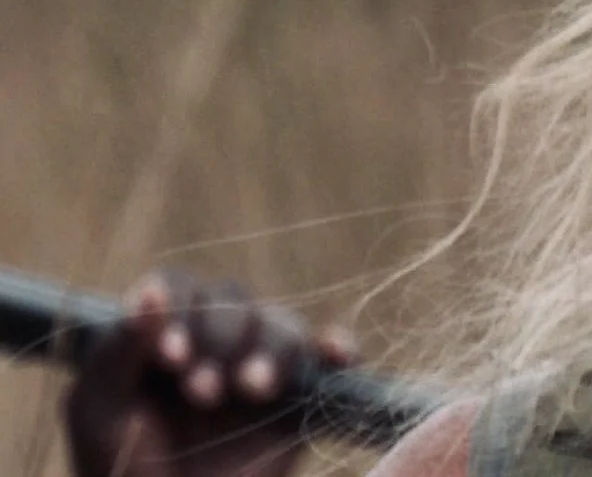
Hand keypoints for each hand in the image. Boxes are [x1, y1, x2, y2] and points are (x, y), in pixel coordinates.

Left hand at [61, 268, 356, 476]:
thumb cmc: (123, 466)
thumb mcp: (100, 410)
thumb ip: (118, 351)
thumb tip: (149, 291)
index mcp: (162, 334)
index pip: (181, 286)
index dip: (181, 307)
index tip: (172, 357)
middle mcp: (213, 342)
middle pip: (234, 300)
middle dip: (220, 340)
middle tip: (202, 393)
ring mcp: (258, 366)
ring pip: (282, 325)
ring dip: (270, 352)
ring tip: (252, 390)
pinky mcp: (300, 395)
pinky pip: (331, 355)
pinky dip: (338, 346)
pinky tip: (332, 354)